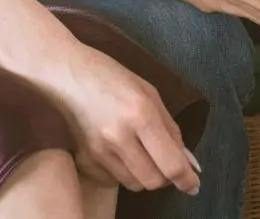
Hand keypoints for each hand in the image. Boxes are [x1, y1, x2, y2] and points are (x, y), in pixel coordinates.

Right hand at [26, 42, 199, 195]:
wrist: (66, 74)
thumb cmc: (112, 77)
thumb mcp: (150, 93)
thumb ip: (169, 128)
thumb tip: (185, 159)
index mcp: (141, 115)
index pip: (170, 164)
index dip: (186, 180)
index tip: (193, 185)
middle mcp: (119, 137)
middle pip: (152, 181)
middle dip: (165, 177)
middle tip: (165, 162)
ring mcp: (98, 151)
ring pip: (133, 183)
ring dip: (144, 175)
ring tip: (141, 153)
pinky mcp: (84, 159)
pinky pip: (112, 180)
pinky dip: (122, 173)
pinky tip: (120, 153)